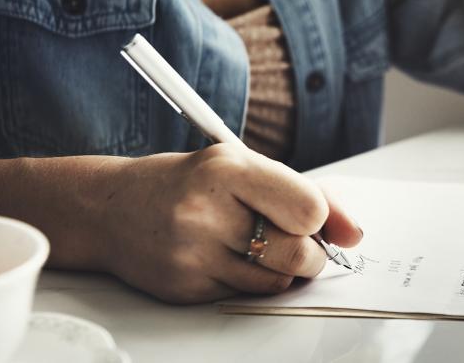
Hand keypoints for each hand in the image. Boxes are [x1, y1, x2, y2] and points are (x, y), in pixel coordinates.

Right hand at [98, 143, 362, 303]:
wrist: (110, 208)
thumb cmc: (188, 182)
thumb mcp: (242, 167)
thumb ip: (304, 193)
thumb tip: (354, 233)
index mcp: (226, 169)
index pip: (307, 208)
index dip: (319, 218)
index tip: (310, 217)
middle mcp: (205, 211)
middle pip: (297, 254)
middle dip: (311, 254)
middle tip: (300, 244)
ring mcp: (191, 254)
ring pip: (276, 282)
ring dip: (282, 270)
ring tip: (257, 246)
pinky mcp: (183, 288)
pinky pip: (245, 295)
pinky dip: (250, 281)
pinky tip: (226, 258)